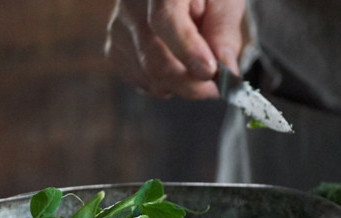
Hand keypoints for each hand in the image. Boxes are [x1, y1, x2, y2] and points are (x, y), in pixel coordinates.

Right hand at [104, 0, 245, 98]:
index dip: (188, 51)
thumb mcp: (224, 2)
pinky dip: (167, 85)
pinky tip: (178, 66)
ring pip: (149, 77)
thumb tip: (225, 69)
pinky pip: (142, 82)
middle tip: (217, 86)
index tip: (209, 71)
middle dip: (191, 83)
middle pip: (154, 59)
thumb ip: (224, 32)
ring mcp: (119, 28)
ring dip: (182, 84)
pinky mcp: (115, 48)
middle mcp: (131, 4)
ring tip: (197, 63)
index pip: (165, 20)